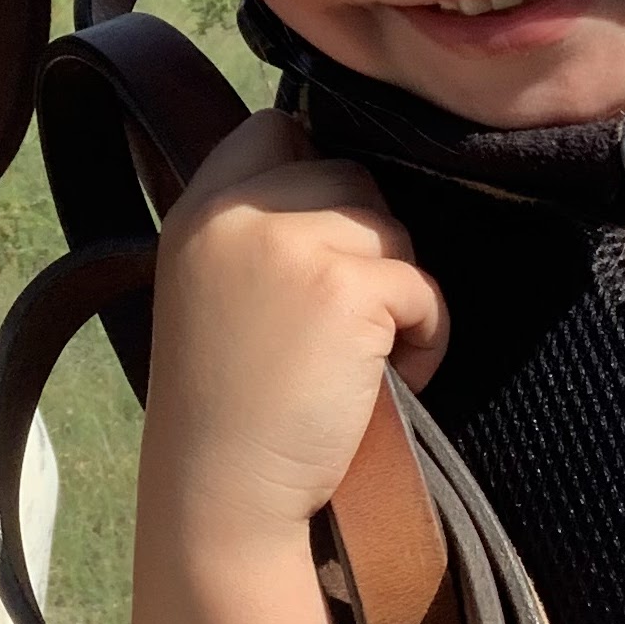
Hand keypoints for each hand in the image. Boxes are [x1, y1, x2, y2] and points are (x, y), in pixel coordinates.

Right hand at [144, 111, 446, 554]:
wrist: (221, 495)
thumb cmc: (225, 413)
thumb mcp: (207, 292)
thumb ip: (254, 233)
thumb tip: (342, 196)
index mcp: (198, 210)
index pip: (274, 128)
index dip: (315, 172)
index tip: (322, 245)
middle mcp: (239, 212)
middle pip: (350, 176)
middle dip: (366, 243)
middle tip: (345, 326)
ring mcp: (292, 243)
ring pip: (392, 228)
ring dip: (399, 290)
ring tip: (365, 359)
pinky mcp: (347, 287)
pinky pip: (422, 286)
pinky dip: (426, 336)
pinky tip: (390, 381)